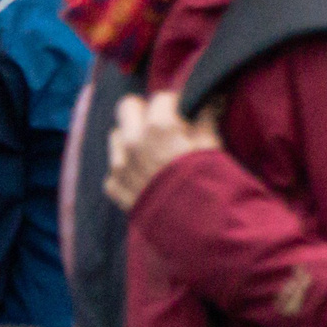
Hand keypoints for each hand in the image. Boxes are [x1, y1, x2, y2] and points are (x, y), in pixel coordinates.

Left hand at [105, 92, 222, 211]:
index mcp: (159, 127)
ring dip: (132, 139)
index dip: (175, 103)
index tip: (184, 112)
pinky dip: (128, 169)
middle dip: (144, 112)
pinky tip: (147, 177)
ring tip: (153, 152)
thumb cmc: (210, 183)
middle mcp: (132, 143)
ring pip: (116, 136)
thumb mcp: (213, 147)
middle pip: (126, 107)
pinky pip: (114, 169)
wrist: (198, 229)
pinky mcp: (114, 190)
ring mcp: (119, 167)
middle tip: (162, 124)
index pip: (161, 97)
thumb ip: (204, 120)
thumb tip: (207, 102)